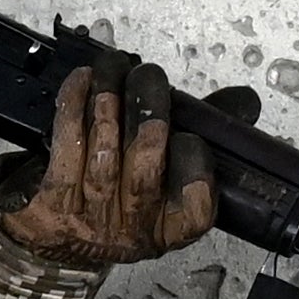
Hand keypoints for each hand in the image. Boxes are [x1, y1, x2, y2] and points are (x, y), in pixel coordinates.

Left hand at [0, 62, 220, 267]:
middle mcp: (135, 230)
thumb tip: (243, 101)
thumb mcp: (171, 171)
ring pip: (105, 152)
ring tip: (114, 67)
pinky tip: (84, 81)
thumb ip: (207, 133)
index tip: (188, 134)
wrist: (60, 231)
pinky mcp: (54, 203)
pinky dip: (75, 105)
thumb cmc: (123, 194)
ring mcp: (92, 220)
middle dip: (148, 109)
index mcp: (172, 227)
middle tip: (148, 76)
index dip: (194, 166)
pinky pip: (68, 145)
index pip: (196, 207)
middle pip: (146, 167)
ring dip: (109, 98)